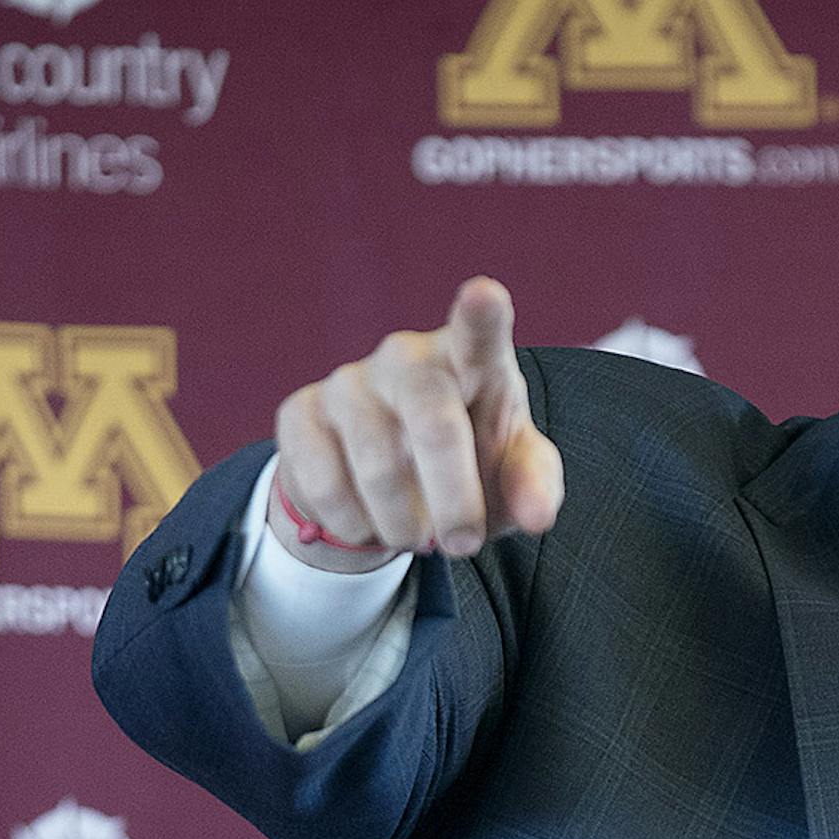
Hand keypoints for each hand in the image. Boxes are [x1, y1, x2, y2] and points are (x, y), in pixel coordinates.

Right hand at [269, 276, 564, 569]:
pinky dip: (356, 525)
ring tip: (418, 535)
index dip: (481, 314)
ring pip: (379, 467)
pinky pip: (326, 483)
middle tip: (464, 544)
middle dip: (455, 502)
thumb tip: (538, 516)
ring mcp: (349, 380)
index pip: (479, 332)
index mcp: (472, 362)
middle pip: (435, 425)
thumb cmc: (471, 469)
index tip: (485, 294)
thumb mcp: (514, 480)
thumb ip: (536, 487)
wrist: (390, 494)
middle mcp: (407, 357)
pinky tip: (368, 524)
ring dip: (406, 524)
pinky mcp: (300, 412)